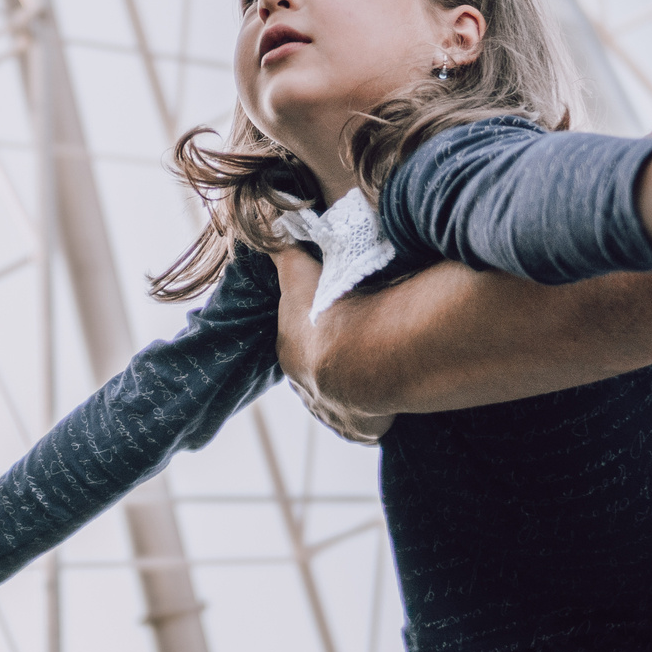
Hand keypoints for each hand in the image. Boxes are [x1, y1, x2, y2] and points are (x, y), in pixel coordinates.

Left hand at [272, 247, 392, 443]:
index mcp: (292, 349)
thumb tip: (264, 221)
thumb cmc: (332, 312)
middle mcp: (305, 386)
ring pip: (342, 398)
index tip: (338, 318)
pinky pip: (363, 425)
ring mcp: (331, 412)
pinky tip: (387, 404)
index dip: (319, 327)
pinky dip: (374, 416)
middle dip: (338, 358)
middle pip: (321, 369)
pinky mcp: (356, 430)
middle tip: (366, 339)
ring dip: (358, 386)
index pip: (301, 337)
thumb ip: (284, 251)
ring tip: (382, 367)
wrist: (364, 360)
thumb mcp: (301, 273)